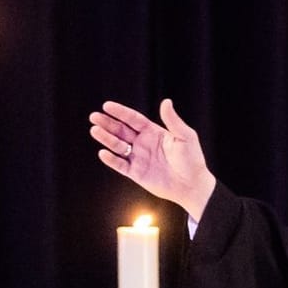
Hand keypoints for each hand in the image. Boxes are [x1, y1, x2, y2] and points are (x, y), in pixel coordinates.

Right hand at [89, 98, 217, 220]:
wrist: (192, 185)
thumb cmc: (192, 160)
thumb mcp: (185, 137)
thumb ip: (173, 120)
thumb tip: (166, 101)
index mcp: (154, 132)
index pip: (133, 119)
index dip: (120, 112)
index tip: (107, 106)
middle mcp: (143, 143)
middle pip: (121, 131)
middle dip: (108, 123)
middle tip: (94, 116)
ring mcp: (139, 158)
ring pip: (118, 146)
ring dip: (106, 138)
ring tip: (95, 130)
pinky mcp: (136, 173)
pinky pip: (120, 165)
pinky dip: (111, 160)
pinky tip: (103, 152)